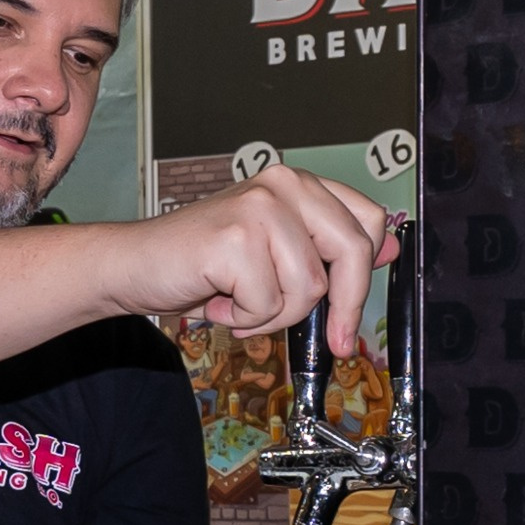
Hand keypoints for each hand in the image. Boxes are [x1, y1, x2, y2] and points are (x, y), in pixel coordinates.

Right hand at [108, 167, 397, 355]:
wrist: (136, 265)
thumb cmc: (204, 264)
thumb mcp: (276, 253)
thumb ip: (327, 249)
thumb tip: (388, 251)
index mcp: (298, 184)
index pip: (367, 223)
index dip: (364, 277)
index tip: (353, 315)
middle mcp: (283, 184)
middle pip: (351, 253)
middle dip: (341, 306)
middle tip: (333, 340)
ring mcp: (259, 207)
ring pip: (309, 288)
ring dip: (275, 315)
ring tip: (241, 302)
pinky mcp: (236, 238)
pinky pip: (269, 303)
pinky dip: (246, 319)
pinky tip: (219, 301)